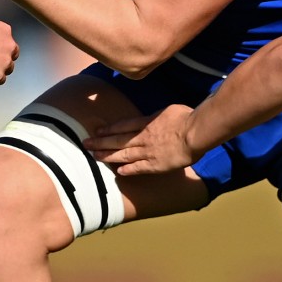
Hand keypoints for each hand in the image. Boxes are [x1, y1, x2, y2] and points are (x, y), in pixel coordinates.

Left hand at [84, 104, 198, 174]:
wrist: (195, 133)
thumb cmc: (186, 117)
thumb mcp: (168, 110)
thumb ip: (157, 115)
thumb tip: (154, 117)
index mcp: (146, 122)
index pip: (122, 126)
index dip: (108, 129)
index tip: (97, 131)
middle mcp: (142, 138)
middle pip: (117, 140)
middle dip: (100, 142)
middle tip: (86, 144)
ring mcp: (148, 152)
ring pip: (123, 154)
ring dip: (108, 156)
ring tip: (95, 157)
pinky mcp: (156, 165)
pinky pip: (138, 168)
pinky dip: (128, 170)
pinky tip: (118, 171)